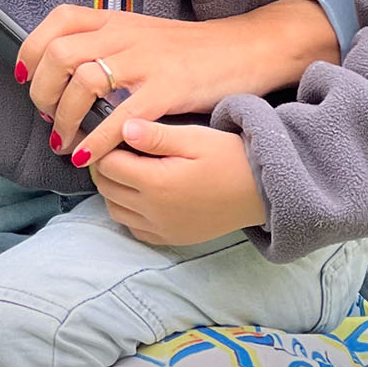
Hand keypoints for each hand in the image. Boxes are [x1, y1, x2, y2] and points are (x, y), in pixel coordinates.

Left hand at [15, 0, 337, 165]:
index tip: (27, 78)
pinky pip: (120, 118)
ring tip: (65, 141)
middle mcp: (126, 35)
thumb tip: (65, 71)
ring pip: (82, 83)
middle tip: (46, 117)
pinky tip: (89, 156)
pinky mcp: (168, 89)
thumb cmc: (193, 51)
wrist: (249, 49)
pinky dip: (97, 141)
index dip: (32, 50)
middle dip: (41, 91)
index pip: (58, 21)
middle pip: (58, 54)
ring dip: (64, 119)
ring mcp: (147, 61)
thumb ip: (108, 44)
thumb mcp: (144, 34)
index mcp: (117, 20)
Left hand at [91, 120, 264, 246]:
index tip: (115, 135)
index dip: (107, 146)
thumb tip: (123, 128)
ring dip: (113, 190)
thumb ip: (156, 135)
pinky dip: (128, 212)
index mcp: (156, 183)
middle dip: (105, 167)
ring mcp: (161, 228)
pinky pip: (134, 229)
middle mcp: (153, 211)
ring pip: (115, 210)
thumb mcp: (195, 138)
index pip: (108, 165)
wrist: (262, 191)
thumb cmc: (231, 159)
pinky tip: (142, 195)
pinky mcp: (171, 238)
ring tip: (129, 169)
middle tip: (119, 149)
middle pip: (107, 188)